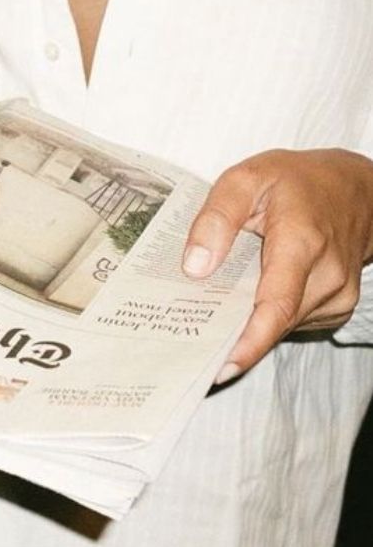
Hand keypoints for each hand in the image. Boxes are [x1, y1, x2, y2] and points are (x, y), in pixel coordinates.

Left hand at [182, 148, 372, 382]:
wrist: (354, 189)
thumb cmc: (295, 181)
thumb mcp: (246, 178)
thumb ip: (217, 217)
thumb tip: (194, 267)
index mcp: (301, 241)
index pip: (276, 304)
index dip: (250, 342)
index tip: (222, 367)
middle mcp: (326, 274)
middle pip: (274, 322)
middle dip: (233, 336)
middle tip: (191, 344)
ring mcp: (337, 294)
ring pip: (282, 325)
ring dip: (247, 326)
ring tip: (212, 319)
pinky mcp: (336, 306)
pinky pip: (291, 322)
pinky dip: (264, 318)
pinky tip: (244, 305)